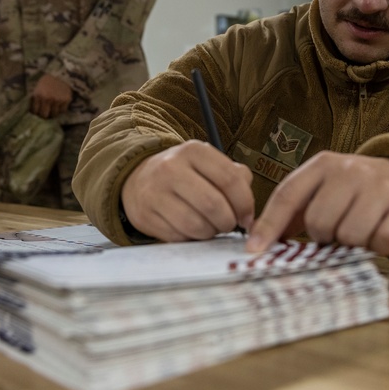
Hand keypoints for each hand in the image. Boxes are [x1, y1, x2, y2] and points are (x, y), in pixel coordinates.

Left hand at [30, 74, 72, 118]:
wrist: (61, 72)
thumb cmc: (46, 81)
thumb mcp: (37, 88)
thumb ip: (35, 99)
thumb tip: (33, 112)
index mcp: (38, 95)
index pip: (35, 111)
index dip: (36, 113)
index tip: (37, 112)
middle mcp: (48, 99)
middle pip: (45, 115)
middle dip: (44, 114)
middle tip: (45, 112)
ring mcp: (58, 100)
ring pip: (54, 114)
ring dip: (53, 112)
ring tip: (52, 109)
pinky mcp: (67, 100)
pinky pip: (62, 111)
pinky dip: (60, 109)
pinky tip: (59, 105)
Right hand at [122, 141, 254, 240]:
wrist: (139, 181)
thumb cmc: (186, 176)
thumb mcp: (209, 165)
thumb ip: (236, 178)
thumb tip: (249, 212)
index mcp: (193, 151)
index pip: (229, 179)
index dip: (245, 203)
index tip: (247, 216)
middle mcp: (171, 167)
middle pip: (213, 205)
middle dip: (228, 222)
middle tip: (229, 224)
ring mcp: (155, 192)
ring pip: (196, 225)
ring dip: (210, 232)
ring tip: (211, 227)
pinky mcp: (145, 215)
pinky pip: (179, 237)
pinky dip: (191, 238)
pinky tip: (191, 229)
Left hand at [246, 152, 388, 255]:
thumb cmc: (352, 190)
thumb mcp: (321, 188)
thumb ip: (292, 211)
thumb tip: (258, 241)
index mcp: (322, 165)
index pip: (287, 196)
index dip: (269, 226)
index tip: (254, 252)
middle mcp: (350, 170)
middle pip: (318, 222)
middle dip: (324, 236)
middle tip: (337, 230)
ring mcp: (380, 187)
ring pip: (350, 236)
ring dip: (352, 243)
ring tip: (359, 229)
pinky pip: (383, 242)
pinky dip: (379, 246)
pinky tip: (379, 233)